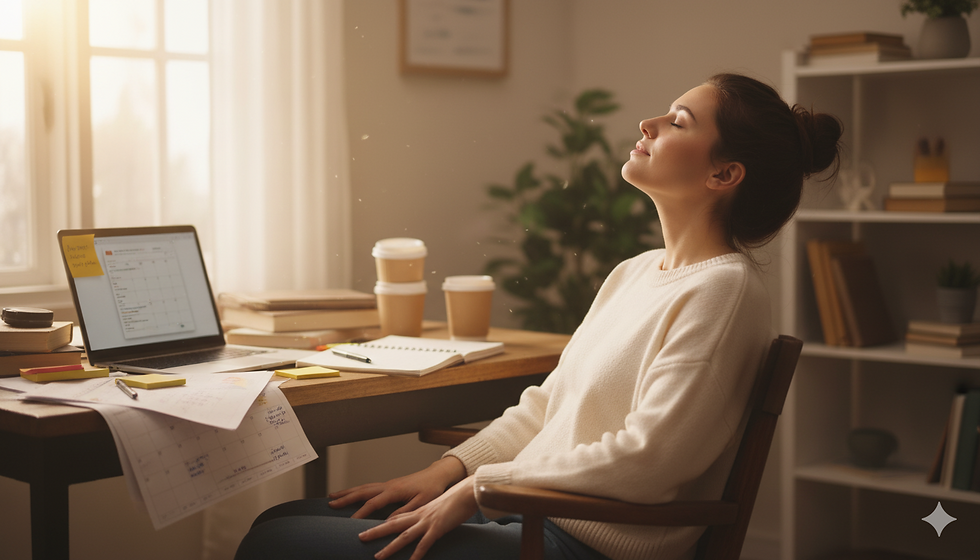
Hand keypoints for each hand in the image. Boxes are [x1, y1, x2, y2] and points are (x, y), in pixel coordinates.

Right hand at [328, 456, 466, 518]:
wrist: (436, 475)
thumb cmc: (431, 489)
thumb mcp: (422, 503)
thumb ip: (406, 511)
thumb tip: (390, 521)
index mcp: (395, 490)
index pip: (373, 503)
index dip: (361, 512)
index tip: (349, 521)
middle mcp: (388, 485)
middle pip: (362, 491)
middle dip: (346, 497)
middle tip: (330, 503)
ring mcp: (387, 484)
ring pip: (363, 487)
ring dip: (348, 492)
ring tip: (333, 496)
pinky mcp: (389, 485)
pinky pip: (368, 487)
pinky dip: (356, 490)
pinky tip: (351, 494)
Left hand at [358, 476, 478, 559]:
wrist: (468, 491)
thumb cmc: (457, 500)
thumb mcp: (439, 508)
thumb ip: (430, 516)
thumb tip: (426, 524)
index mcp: (419, 510)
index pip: (396, 518)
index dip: (381, 524)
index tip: (368, 529)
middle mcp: (420, 515)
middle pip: (393, 524)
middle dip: (376, 532)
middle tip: (360, 538)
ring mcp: (428, 521)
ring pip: (404, 535)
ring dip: (390, 547)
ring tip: (378, 557)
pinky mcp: (438, 528)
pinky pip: (425, 543)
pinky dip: (417, 554)